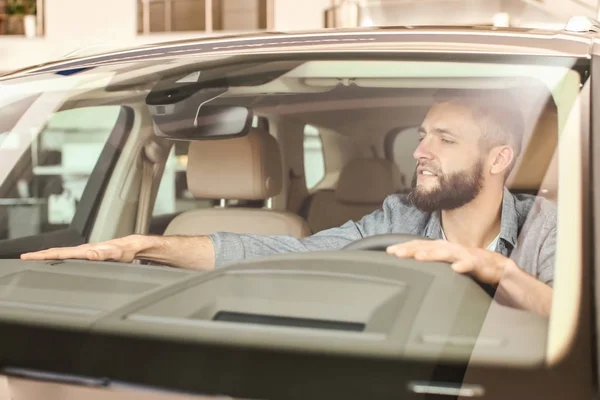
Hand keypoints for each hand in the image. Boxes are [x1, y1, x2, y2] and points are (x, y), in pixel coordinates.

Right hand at [20, 235, 144, 262]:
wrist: (131, 246)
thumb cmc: (124, 251)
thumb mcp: (115, 254)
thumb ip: (102, 255)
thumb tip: (90, 255)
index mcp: (85, 250)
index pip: (60, 253)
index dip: (44, 256)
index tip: (29, 257)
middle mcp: (83, 249)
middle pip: (57, 252)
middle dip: (39, 254)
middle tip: (24, 257)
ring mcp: (84, 251)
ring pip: (61, 253)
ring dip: (46, 255)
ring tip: (33, 257)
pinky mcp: (88, 254)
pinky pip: (68, 255)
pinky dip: (57, 257)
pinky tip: (55, 259)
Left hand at [386, 240, 514, 285]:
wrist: (498, 267)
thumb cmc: (468, 264)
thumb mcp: (446, 263)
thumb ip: (431, 263)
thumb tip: (410, 264)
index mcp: (442, 248)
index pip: (420, 245)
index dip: (405, 247)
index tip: (388, 252)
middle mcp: (450, 248)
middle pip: (428, 247)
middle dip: (412, 249)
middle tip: (397, 253)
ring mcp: (464, 254)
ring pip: (446, 252)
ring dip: (432, 254)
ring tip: (419, 257)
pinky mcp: (479, 264)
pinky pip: (470, 264)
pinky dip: (463, 265)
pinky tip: (455, 269)